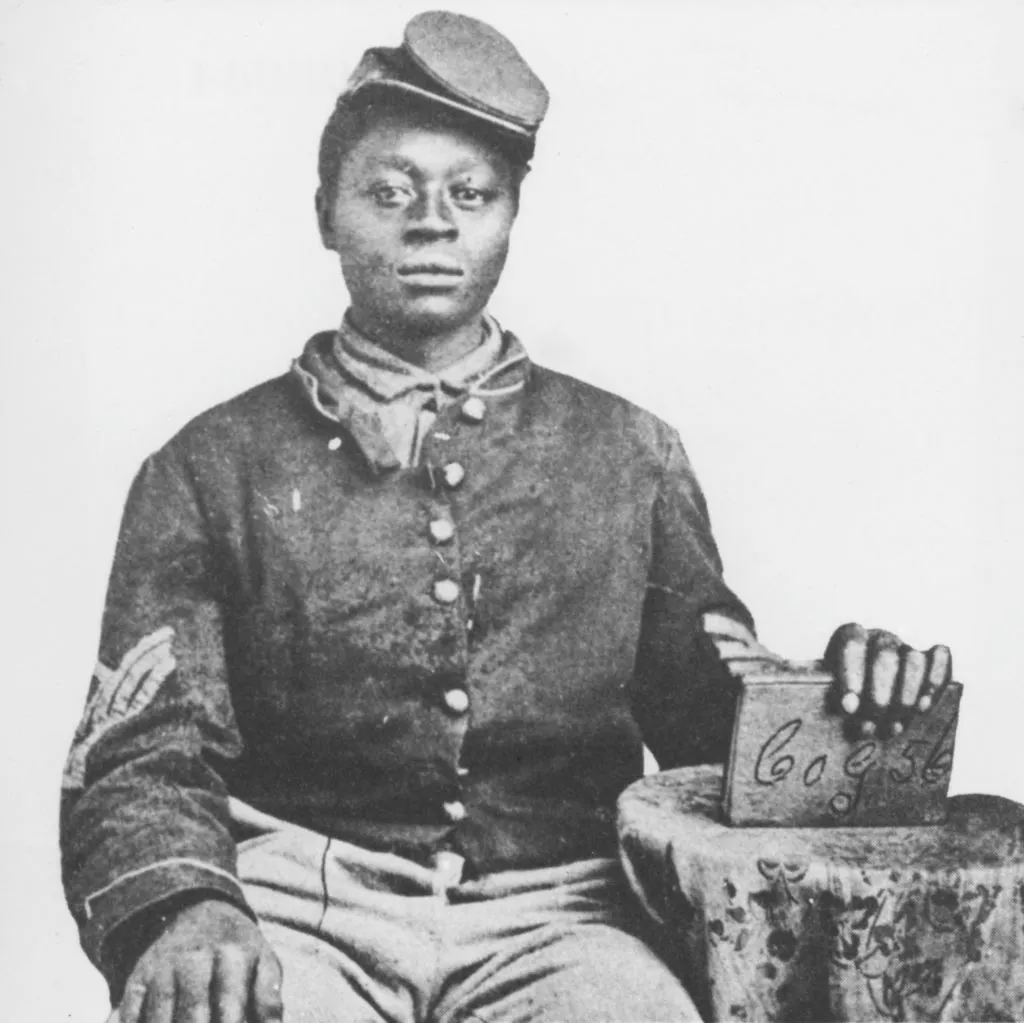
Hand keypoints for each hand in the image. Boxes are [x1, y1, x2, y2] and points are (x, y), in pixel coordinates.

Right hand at [111, 899, 282, 1022]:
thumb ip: (269, 999)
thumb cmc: (237, 950)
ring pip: (158, 1019)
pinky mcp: (136, 980)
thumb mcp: (263, 962)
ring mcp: (161, 970)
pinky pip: (128, 1015)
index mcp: (232, 955)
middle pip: (191, 1015)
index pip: (229, 1005)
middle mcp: (194, 960)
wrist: (195, 912)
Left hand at [824, 623, 951, 736]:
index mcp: (850, 635)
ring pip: (914, 660)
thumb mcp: (830, 689)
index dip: (851, 677)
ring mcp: (905, 646)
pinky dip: (935, 683)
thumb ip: (836, 697)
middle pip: (885, 656)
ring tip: (895, 726)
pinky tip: (923, 707)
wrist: (865, 691)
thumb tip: (849, 713)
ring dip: (906, 697)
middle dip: (880, 695)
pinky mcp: (929, 658)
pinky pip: (940, 660)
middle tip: (873, 725)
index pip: (851, 646)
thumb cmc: (842, 692)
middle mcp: (879, 637)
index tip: (849, 708)